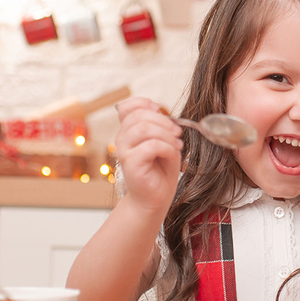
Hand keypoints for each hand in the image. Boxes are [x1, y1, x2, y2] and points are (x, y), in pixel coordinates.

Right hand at [114, 96, 181, 213]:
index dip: (143, 103)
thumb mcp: (163, 141)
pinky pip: (150, 146)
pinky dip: (166, 148)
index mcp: (128, 131)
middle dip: (163, 121)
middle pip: (138, 115)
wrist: (156, 198)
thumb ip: (158, 125)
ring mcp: (124, 151)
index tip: (160, 110)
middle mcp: (122, 139)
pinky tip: (172, 155)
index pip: (127, 107)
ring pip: (143, 128)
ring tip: (177, 145)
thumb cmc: (161, 170)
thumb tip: (157, 109)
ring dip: (166, 134)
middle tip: (177, 133)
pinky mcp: (130, 163)